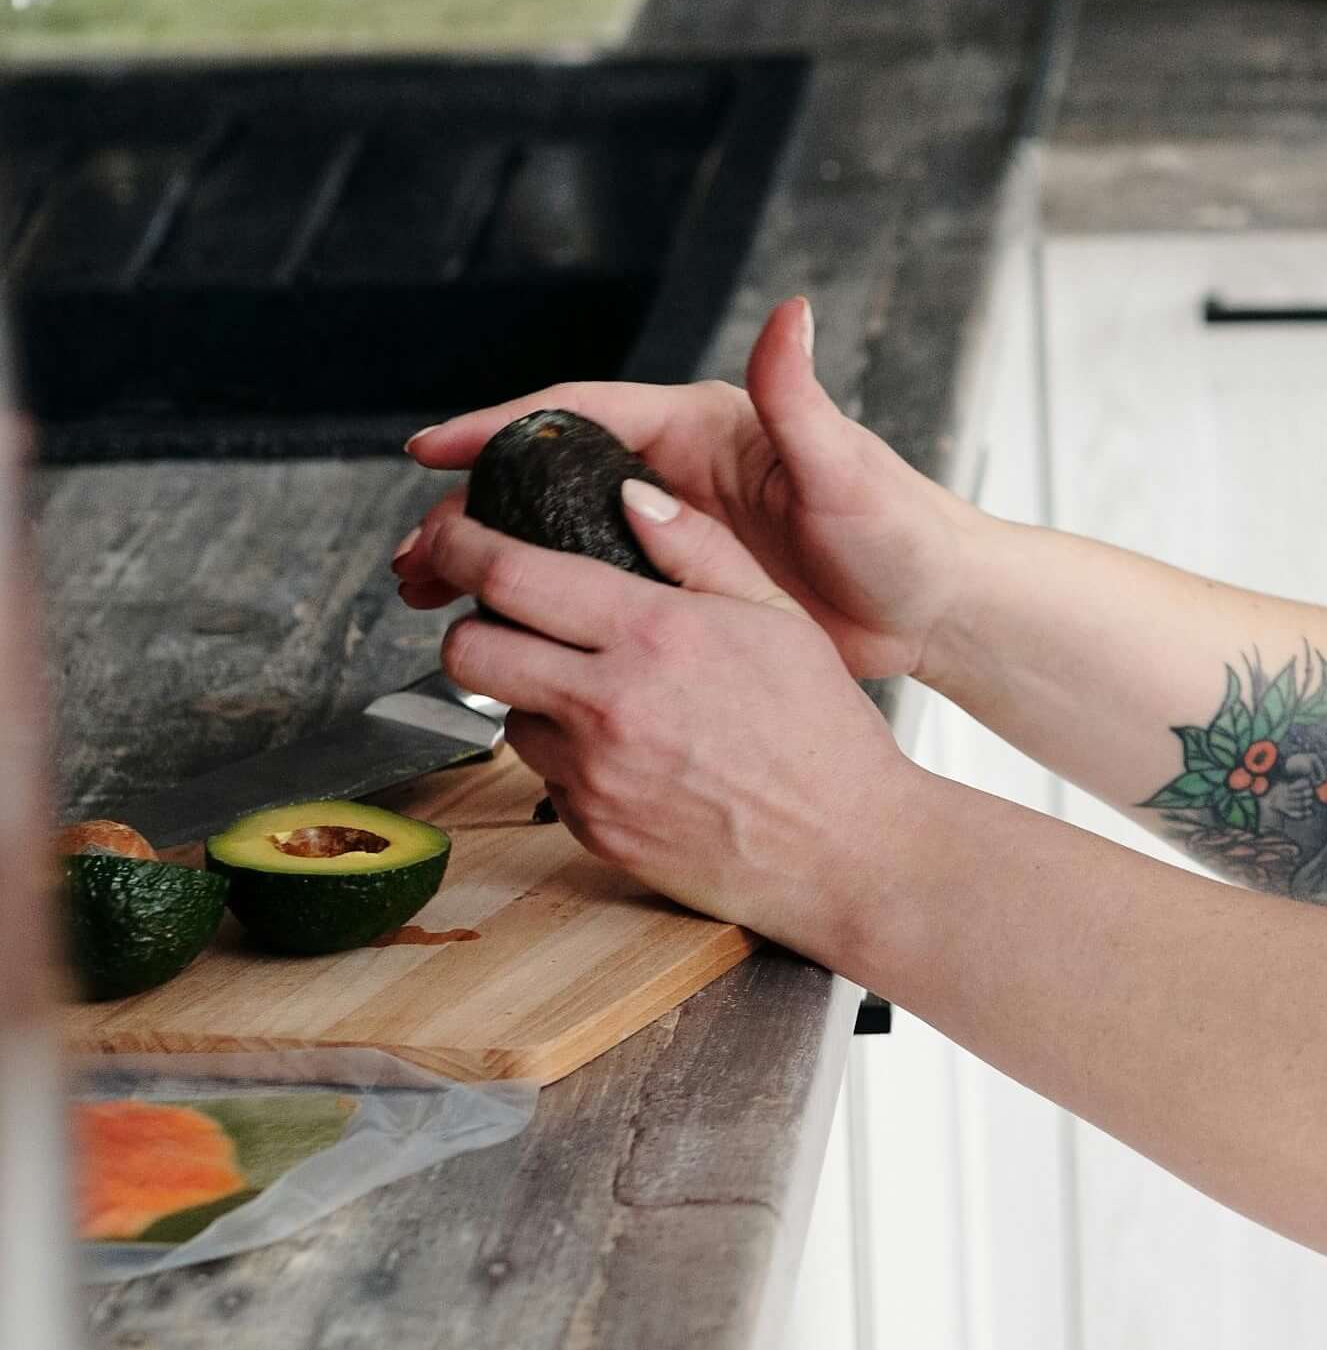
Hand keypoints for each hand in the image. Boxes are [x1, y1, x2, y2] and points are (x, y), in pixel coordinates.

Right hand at [393, 298, 977, 682]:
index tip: (430, 449)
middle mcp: (679, 473)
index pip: (579, 415)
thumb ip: (800, 397)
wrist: (938, 610)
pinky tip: (501, 635)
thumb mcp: (844, 466)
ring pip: (557, 539)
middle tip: (415, 551)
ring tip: (427, 592)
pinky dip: (540, 606)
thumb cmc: (904, 532)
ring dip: (492, 560)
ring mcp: (677, 533)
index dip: (499, 429)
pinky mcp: (686, 588)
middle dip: (474, 508)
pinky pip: (593, 591)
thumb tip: (791, 312)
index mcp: (702, 428)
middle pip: (548, 480)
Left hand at [414, 476, 932, 957]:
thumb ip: (700, 548)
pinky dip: (573, 760)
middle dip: (471, 625)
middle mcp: (609, 705)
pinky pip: (548, 779)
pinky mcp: (593, 829)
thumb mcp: (781, 617)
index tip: (454, 536)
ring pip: (506, 717)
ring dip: (531, 698)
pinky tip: (636, 757)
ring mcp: (594, 775)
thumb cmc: (825, 735)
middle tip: (506, 621)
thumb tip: (632, 498)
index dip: (461, 544)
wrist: (847, 851)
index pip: (508, 574)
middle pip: (468, 650)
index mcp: (654, 634)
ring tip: (600, 699)